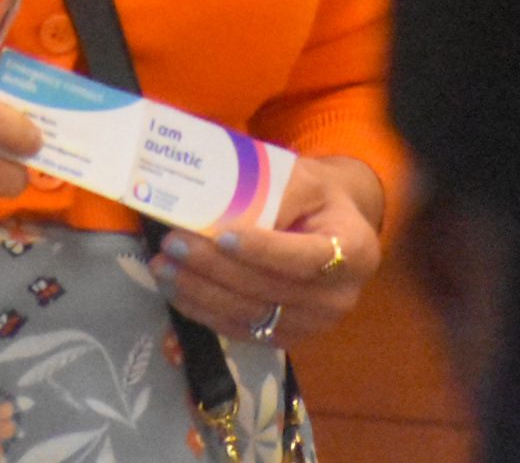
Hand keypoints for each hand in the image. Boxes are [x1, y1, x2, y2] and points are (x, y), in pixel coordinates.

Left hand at [148, 155, 382, 346]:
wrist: (332, 230)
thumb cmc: (316, 199)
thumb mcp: (306, 180)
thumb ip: (277, 192)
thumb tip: (225, 209)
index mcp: (355, 252)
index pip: (304, 259)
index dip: (262, 251)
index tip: (221, 236)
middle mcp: (338, 298)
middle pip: (269, 290)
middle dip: (215, 269)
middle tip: (174, 244)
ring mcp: (313, 326)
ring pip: (249, 316)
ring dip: (200, 294)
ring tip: (164, 268)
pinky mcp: (286, 340)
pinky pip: (240, 332)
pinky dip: (203, 313)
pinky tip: (176, 291)